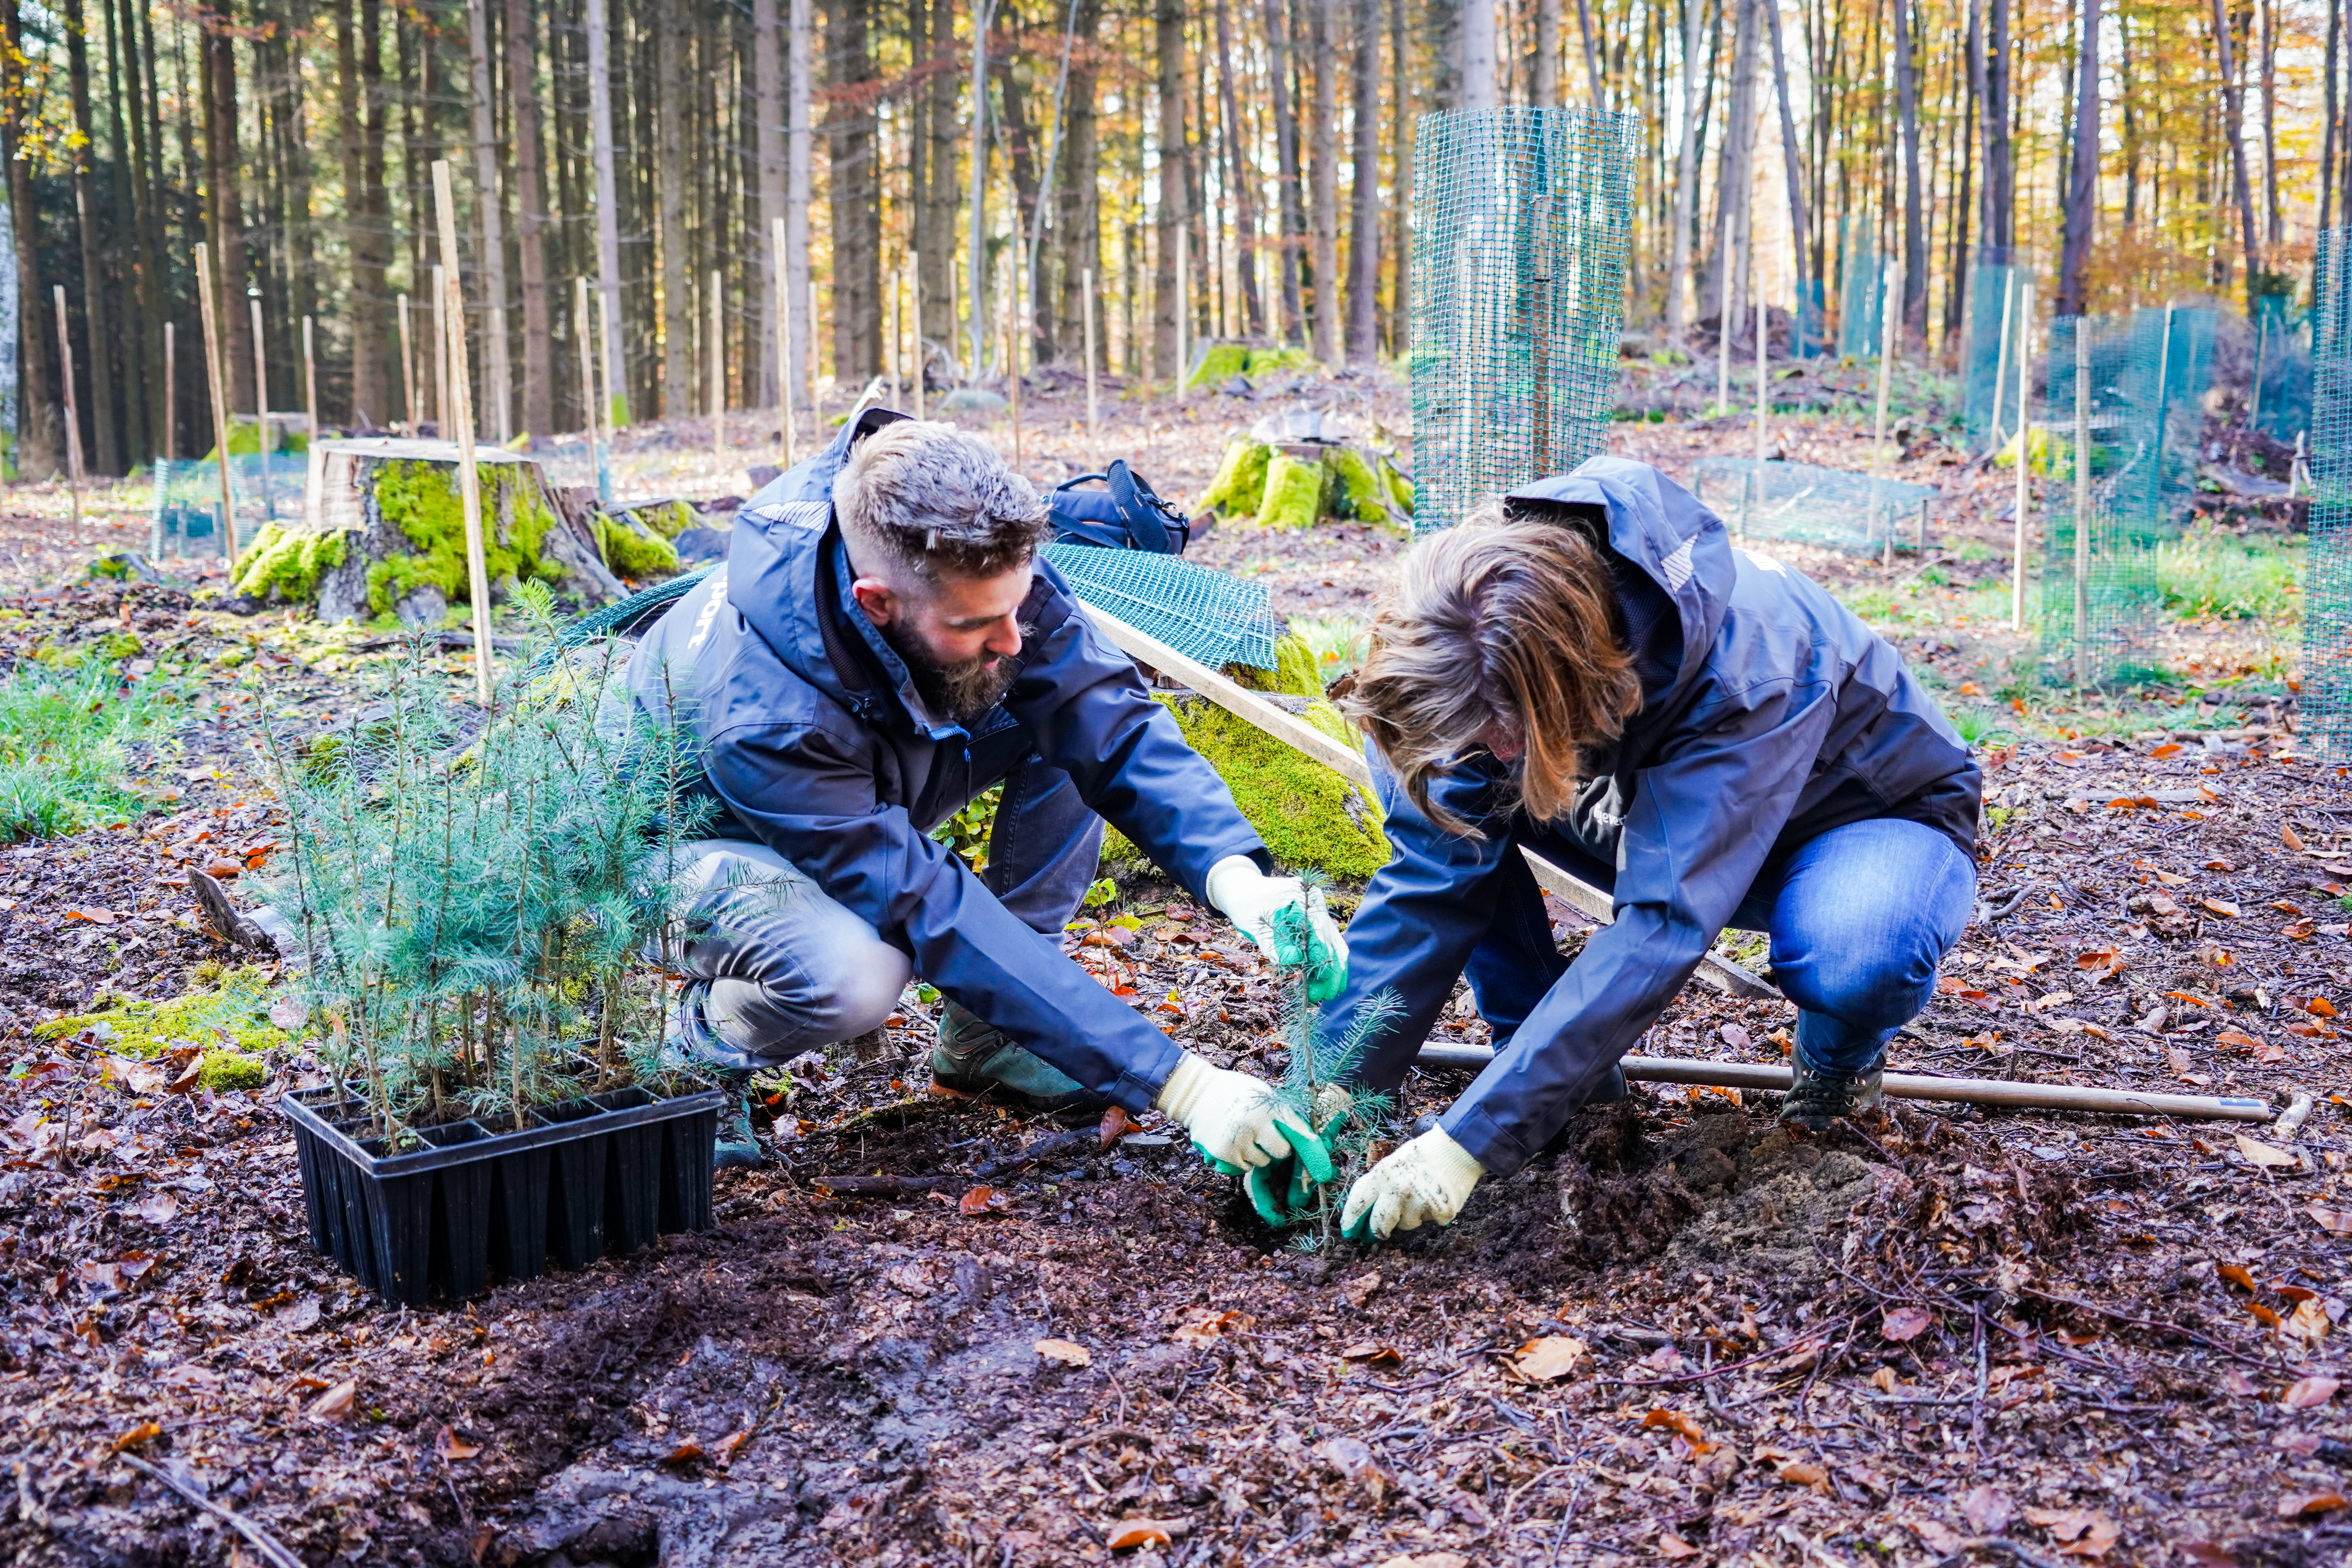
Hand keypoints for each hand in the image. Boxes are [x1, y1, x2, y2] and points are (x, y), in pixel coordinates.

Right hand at [1156, 1054, 1334, 1184]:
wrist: (1196, 1093)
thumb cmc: (1236, 1092)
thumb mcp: (1264, 1094)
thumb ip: (1282, 1115)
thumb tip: (1308, 1139)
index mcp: (1269, 1106)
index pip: (1298, 1133)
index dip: (1313, 1154)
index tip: (1325, 1174)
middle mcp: (1254, 1124)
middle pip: (1281, 1153)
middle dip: (1278, 1148)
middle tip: (1265, 1134)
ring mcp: (1237, 1140)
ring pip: (1262, 1163)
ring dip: (1258, 1154)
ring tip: (1244, 1134)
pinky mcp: (1223, 1154)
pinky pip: (1243, 1168)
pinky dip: (1241, 1159)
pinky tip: (1232, 1141)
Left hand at [1205, 856, 1349, 1002]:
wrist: (1243, 891)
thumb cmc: (1246, 905)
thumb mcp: (1255, 925)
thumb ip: (1273, 943)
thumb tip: (1295, 961)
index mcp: (1304, 897)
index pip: (1320, 931)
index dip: (1323, 958)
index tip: (1322, 982)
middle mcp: (1316, 903)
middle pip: (1332, 940)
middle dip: (1331, 971)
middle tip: (1325, 996)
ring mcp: (1317, 912)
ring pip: (1334, 945)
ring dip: (1331, 971)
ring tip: (1325, 994)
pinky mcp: (1314, 923)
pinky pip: (1326, 945)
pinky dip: (1325, 964)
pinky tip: (1322, 983)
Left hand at [1340, 1127, 1484, 1240]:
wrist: (1457, 1147)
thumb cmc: (1421, 1155)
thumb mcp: (1393, 1164)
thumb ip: (1379, 1186)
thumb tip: (1366, 1212)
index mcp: (1382, 1175)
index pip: (1358, 1202)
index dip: (1350, 1219)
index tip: (1348, 1232)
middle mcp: (1398, 1190)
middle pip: (1379, 1224)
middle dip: (1379, 1231)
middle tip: (1382, 1232)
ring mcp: (1419, 1202)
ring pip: (1406, 1225)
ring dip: (1410, 1217)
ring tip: (1420, 1196)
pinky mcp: (1440, 1211)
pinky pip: (1429, 1222)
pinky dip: (1431, 1214)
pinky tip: (1436, 1197)